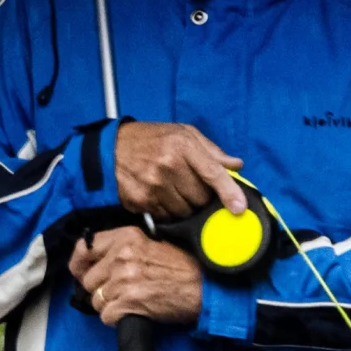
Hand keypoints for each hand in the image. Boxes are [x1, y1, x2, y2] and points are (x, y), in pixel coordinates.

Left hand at [72, 226, 201, 328]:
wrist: (203, 287)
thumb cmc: (180, 268)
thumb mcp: (148, 244)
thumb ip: (120, 249)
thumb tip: (91, 262)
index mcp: (125, 237)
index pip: (84, 248)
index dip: (79, 264)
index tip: (82, 272)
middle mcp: (121, 256)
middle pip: (88, 280)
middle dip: (100, 290)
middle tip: (120, 292)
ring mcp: (123, 279)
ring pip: (96, 301)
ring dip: (110, 306)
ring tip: (131, 301)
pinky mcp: (129, 302)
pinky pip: (106, 316)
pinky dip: (117, 319)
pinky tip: (134, 312)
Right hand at [114, 121, 246, 218]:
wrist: (110, 148)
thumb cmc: (152, 139)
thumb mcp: (183, 134)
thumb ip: (212, 151)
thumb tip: (236, 165)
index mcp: (182, 146)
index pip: (212, 172)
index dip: (229, 192)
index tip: (240, 208)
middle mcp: (168, 165)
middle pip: (200, 198)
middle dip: (202, 198)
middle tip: (192, 187)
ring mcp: (153, 185)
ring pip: (185, 211)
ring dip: (185, 206)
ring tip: (174, 190)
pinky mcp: (140, 200)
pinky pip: (166, 217)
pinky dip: (168, 211)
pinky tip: (160, 196)